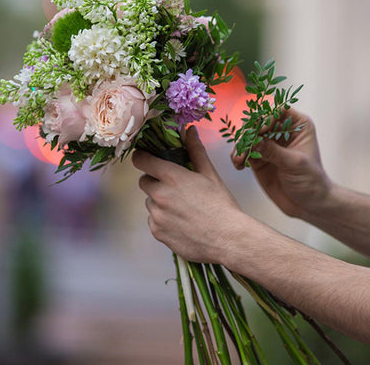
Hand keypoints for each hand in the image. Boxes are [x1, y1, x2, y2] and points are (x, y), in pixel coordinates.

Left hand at [133, 126, 245, 262]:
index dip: (143, 157)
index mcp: (172, 177)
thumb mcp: (210, 174)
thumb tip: (190, 130)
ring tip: (183, 208)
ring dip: (160, 202)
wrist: (227, 239)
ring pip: (150, 202)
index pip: (142, 160)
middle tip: (175, 187)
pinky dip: (163, 219)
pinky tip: (182, 222)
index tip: (147, 158)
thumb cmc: (221, 206)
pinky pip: (153, 220)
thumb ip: (196, 150)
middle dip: (155, 181)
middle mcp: (160, 195)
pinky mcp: (157, 232)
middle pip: (144, 181)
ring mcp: (157, 215)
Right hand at [232, 108, 331, 217]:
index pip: (279, 111)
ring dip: (241, 146)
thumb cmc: (311, 181)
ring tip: (239, 159)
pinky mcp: (258, 158)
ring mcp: (268, 145)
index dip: (267, 117)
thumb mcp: (294, 164)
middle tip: (244, 146)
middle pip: (259, 122)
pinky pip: (244, 151)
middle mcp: (282, 131)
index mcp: (298, 126)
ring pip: (249, 136)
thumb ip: (273, 151)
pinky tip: (238, 164)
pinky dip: (238, 156)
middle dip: (249, 133)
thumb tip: (254, 140)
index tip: (260, 130)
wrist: (309, 205)